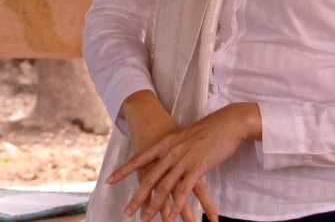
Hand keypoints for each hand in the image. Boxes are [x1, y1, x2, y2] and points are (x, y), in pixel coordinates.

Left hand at [110, 102, 261, 221]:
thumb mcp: (181, 136)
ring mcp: (183, 160)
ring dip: (155, 207)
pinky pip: (184, 189)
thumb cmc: (204, 129)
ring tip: (146, 220)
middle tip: (127, 212)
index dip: (123, 171)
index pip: (138, 159)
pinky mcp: (197, 168)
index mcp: (164, 144)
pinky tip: (172, 215)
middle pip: (149, 179)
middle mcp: (169, 153)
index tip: (109, 180)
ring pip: (164, 188)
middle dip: (137, 198)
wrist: (224, 123)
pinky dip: (177, 204)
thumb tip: (164, 156)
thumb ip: (171, 147)